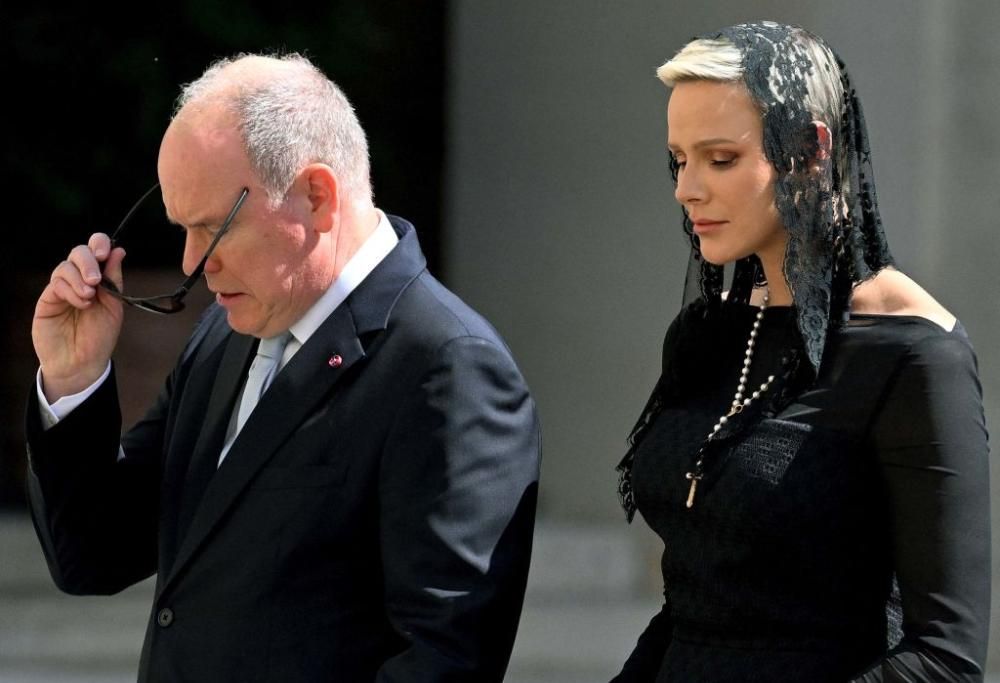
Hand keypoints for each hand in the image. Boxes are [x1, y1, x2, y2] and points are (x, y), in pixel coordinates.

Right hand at [32, 233, 125, 400]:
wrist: (82, 363)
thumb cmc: (99, 337)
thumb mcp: (114, 307)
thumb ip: (114, 280)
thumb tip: (119, 251)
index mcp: (98, 278)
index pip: (95, 250)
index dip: (99, 244)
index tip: (105, 253)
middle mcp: (79, 280)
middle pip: (78, 252)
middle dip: (88, 261)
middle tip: (95, 280)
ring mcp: (62, 289)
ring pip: (65, 266)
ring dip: (79, 279)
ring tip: (89, 297)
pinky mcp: (48, 300)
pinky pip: (56, 284)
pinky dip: (70, 290)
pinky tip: (81, 304)